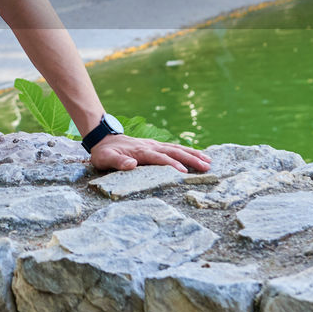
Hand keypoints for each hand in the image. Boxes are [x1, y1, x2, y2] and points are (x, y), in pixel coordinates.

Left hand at [87, 134, 211, 173]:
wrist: (104, 139)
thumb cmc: (104, 153)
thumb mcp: (104, 159)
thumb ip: (117, 162)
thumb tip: (131, 164)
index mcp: (140, 152)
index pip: (159, 158)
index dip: (171, 164)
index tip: (184, 172)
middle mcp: (150, 146)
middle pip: (173, 151)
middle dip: (190, 159)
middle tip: (206, 167)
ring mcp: (154, 145)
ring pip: (177, 148)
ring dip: (193, 154)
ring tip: (209, 161)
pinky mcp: (156, 146)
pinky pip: (174, 148)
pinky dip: (187, 151)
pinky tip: (199, 156)